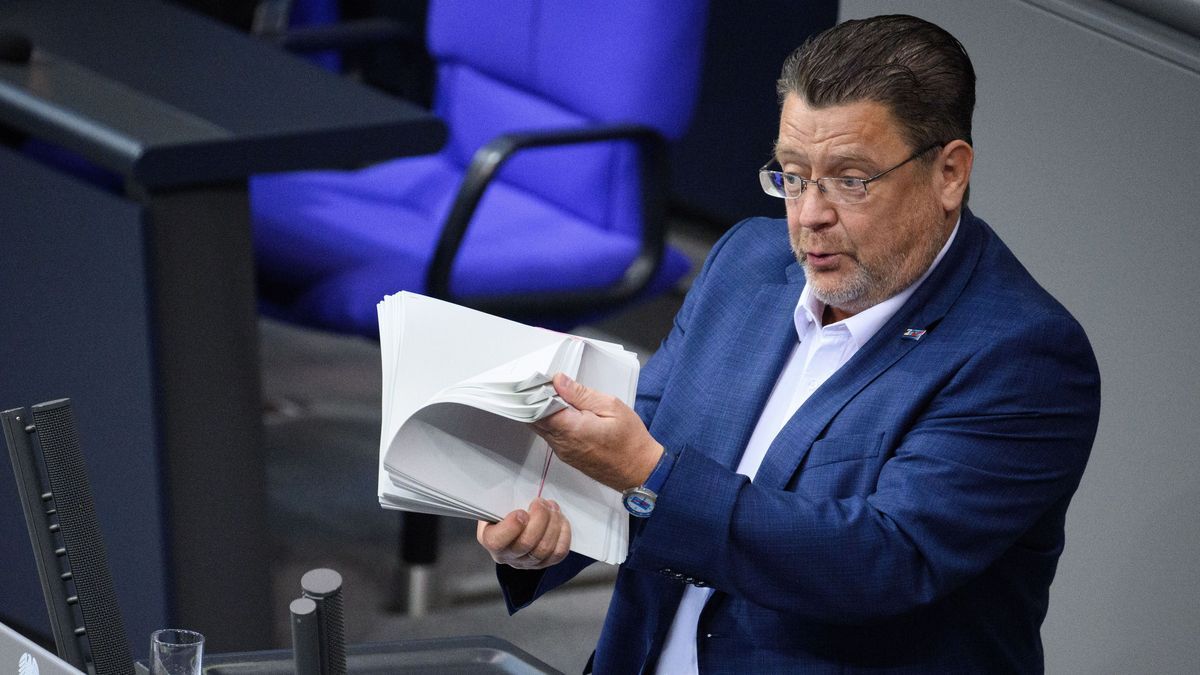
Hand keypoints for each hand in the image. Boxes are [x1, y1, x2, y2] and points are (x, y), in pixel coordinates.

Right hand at [476, 498, 570, 569]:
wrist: (512, 525)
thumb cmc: (503, 512)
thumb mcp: (496, 504)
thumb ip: (502, 501)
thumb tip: (518, 490)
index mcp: (491, 540)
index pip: (497, 541)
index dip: (512, 526)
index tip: (522, 511)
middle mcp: (508, 556)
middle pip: (527, 543)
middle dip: (539, 518)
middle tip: (541, 502)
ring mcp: (527, 562)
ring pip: (545, 548)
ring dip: (553, 523)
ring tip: (552, 507)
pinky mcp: (545, 562)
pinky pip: (558, 552)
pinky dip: (563, 534)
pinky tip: (560, 520)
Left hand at [532, 373, 662, 490]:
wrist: (639, 470)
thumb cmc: (630, 441)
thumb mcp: (610, 407)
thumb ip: (581, 394)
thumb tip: (559, 381)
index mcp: (571, 429)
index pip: (537, 408)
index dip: (535, 392)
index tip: (541, 379)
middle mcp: (562, 443)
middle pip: (534, 419)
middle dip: (535, 400)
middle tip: (546, 384)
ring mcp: (563, 452)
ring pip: (540, 428)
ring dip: (542, 411)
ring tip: (556, 395)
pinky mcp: (567, 456)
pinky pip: (550, 436)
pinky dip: (551, 422)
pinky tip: (562, 412)